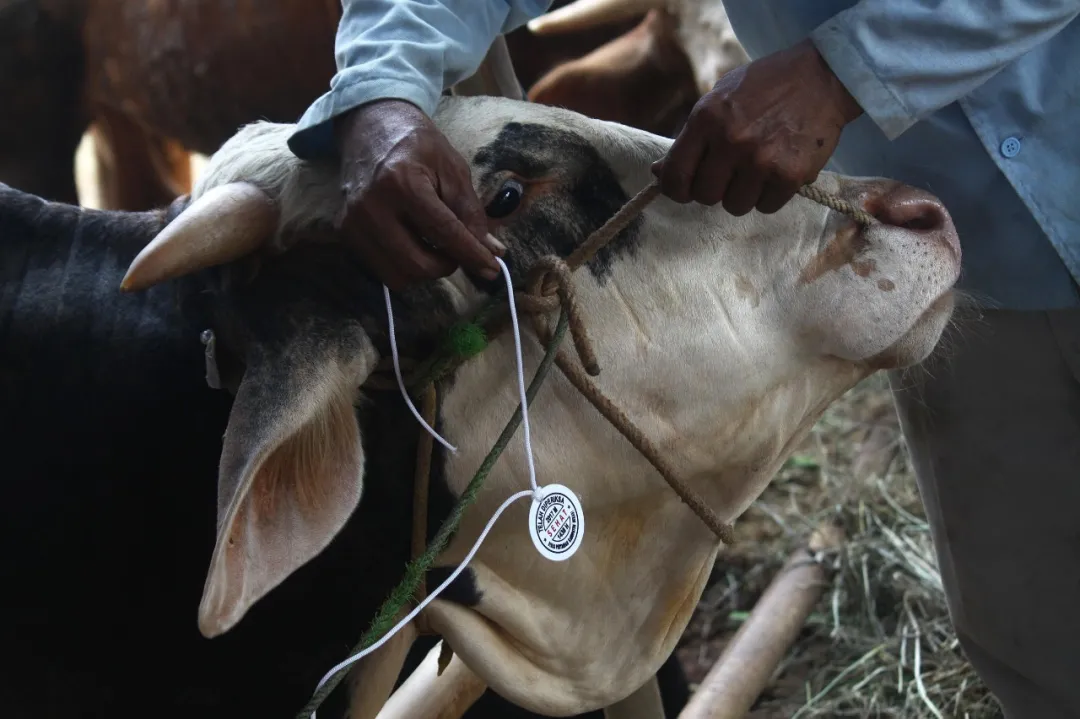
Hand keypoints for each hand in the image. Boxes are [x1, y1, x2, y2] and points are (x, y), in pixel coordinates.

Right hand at [334, 99, 502, 289]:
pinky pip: (381, 270)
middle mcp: (373, 206)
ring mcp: (354, 222)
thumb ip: (471, 212)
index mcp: (404, 182)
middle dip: (447, 265)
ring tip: (435, 249)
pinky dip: (404, 267)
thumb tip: (491, 251)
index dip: (472, 255)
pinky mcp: (344, 232)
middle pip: (418, 264)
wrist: (370, 125)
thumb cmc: (417, 145)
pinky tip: (414, 246)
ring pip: (398, 275)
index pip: (443, 232)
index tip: (492, 269)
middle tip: (458, 251)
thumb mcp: (453, 168)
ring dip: (425, 271)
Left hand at [652, 39, 862, 215]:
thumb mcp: (718, 98)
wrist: (822, 76)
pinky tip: (776, 171)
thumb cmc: (764, 86)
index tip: (684, 189)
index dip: (675, 189)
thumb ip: (690, 137)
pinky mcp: (789, 175)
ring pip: (735, 206)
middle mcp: (731, 141)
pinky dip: (769, 195)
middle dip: (713, 189)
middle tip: (729, 173)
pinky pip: (766, 206)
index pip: (675, 176)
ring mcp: (761, 160)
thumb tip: (658, 172)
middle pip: (705, 196)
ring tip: (756, 169)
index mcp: (706, 119)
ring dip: (742, 194)